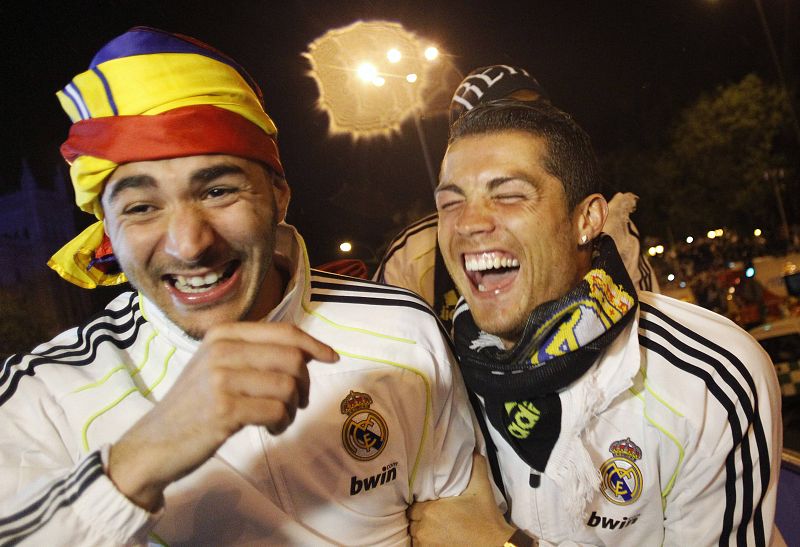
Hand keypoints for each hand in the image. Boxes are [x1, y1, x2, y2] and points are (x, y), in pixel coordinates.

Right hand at [108, 322, 337, 510]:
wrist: (153, 444)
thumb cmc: (194, 406)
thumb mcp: (217, 366)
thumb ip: (253, 353)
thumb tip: (306, 350)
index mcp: (223, 334)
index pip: (284, 331)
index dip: (314, 344)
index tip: (331, 357)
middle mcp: (222, 349)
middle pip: (293, 358)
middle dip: (305, 383)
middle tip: (297, 403)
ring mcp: (221, 378)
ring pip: (288, 385)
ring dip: (293, 408)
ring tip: (279, 419)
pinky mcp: (224, 409)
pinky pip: (277, 411)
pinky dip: (282, 423)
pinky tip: (270, 429)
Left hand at [408, 453, 516, 544]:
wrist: (494, 544)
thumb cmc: (485, 517)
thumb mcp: (481, 487)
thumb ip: (476, 465)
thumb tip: (474, 450)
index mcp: (430, 510)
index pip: (412, 506)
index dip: (420, 504)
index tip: (428, 503)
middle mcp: (424, 528)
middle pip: (412, 521)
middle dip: (419, 517)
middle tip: (432, 515)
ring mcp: (427, 544)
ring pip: (415, 535)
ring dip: (421, 530)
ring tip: (434, 527)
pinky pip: (420, 546)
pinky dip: (425, 542)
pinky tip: (436, 537)